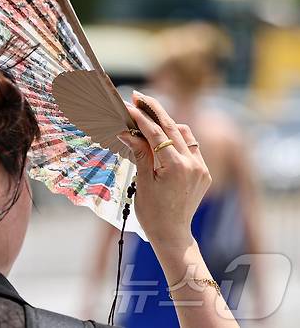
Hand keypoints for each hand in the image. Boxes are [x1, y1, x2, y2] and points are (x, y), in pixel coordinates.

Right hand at [117, 92, 211, 245]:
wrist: (172, 235)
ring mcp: (201, 168)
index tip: (129, 105)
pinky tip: (162, 137)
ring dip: (167, 123)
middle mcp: (194, 164)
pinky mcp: (203, 172)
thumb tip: (127, 132)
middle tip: (139, 97)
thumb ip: (139, 154)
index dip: (141, 118)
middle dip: (155, 110)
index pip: (157, 134)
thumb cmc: (152, 213)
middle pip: (173, 127)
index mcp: (177, 167)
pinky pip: (191, 147)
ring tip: (148, 116)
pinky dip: (177, 138)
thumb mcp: (142, 182)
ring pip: (185, 134)